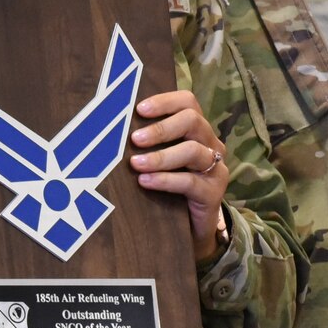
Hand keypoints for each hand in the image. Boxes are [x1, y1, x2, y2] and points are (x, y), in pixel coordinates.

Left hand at [127, 90, 228, 260]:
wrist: (192, 226)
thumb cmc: (170, 185)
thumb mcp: (160, 159)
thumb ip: (146, 142)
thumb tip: (112, 129)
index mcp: (197, 129)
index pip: (188, 102)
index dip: (165, 101)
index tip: (139, 109)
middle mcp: (210, 143)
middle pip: (192, 121)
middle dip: (161, 129)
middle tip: (135, 139)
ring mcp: (215, 167)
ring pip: (192, 151)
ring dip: (161, 156)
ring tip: (136, 163)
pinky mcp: (213, 192)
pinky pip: (190, 181)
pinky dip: (166, 180)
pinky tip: (146, 181)